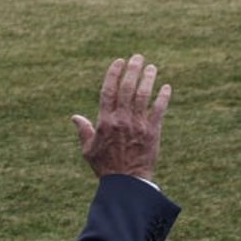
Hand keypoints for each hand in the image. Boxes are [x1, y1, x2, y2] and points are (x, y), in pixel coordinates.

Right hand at [71, 54, 171, 181]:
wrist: (126, 182)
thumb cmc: (105, 167)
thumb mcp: (88, 150)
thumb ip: (83, 131)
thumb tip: (75, 117)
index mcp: (104, 122)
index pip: (108, 91)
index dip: (113, 74)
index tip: (119, 61)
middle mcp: (121, 120)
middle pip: (127, 88)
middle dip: (132, 70)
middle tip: (137, 58)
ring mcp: (137, 124)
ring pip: (143, 95)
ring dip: (148, 79)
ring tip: (151, 67)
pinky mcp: (152, 131)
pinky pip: (159, 109)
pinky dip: (163, 97)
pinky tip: (166, 87)